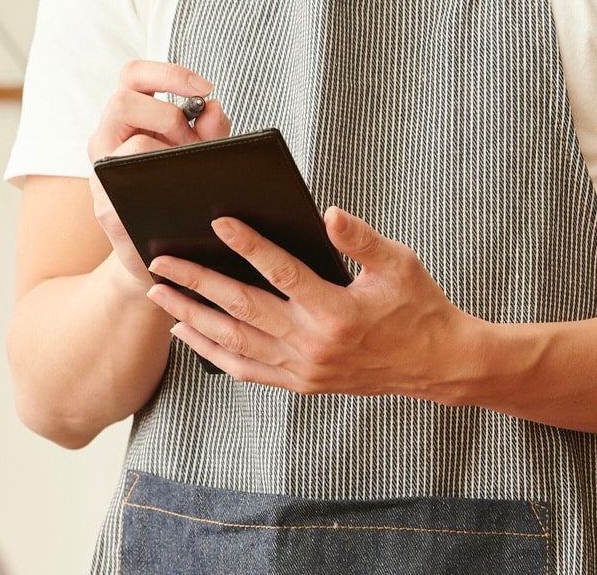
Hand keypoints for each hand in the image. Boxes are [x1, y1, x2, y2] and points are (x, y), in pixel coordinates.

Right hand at [87, 60, 230, 285]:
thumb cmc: (177, 195)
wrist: (155, 254)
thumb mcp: (197, 155)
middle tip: (191, 140)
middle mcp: (105, 142)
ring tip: (190, 171)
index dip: (169, 73)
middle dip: (168, 115)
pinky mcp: (106, 211)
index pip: (132, 75)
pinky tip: (185, 195)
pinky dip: (164, 187)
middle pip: (122, 100)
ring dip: (169, 151)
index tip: (205, 87)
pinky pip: (133, 189)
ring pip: (132, 145)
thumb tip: (212, 107)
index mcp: (125, 120)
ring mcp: (100, 176)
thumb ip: (210, 130)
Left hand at [145, 206, 481, 400]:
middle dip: (196, 282)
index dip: (248, 245)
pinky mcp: (300, 383)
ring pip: (234, 342)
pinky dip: (212, 352)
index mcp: (337, 312)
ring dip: (193, 316)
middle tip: (160, 260)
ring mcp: (303, 369)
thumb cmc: (418, 306)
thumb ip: (360, 239)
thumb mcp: (399, 264)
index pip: (281, 273)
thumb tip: (327, 212)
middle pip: (242, 308)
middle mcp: (313, 345)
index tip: (218, 221)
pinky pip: (245, 370)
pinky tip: (188, 332)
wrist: (436, 365)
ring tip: (160, 294)